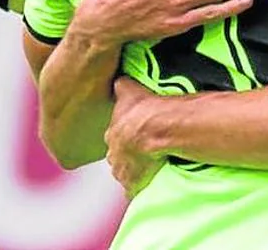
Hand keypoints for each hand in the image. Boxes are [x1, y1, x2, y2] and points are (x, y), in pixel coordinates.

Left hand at [105, 77, 167, 198]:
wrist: (156, 129)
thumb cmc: (143, 109)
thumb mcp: (129, 89)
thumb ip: (121, 86)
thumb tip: (118, 79)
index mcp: (111, 135)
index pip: (115, 139)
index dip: (125, 137)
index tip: (135, 136)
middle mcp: (113, 156)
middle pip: (119, 158)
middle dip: (127, 156)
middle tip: (143, 151)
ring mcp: (122, 173)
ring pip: (127, 174)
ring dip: (136, 172)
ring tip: (151, 166)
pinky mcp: (134, 187)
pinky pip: (136, 190)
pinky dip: (142, 187)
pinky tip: (152, 181)